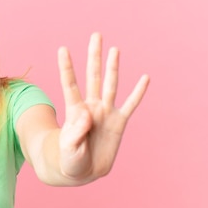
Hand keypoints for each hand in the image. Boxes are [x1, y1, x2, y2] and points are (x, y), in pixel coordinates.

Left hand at [57, 33, 149, 179]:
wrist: (80, 171)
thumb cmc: (68, 160)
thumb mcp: (68, 148)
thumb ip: (75, 131)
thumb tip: (87, 113)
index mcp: (74, 111)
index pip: (70, 84)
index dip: (67, 67)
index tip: (63, 49)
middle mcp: (90, 107)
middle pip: (92, 77)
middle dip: (94, 57)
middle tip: (96, 36)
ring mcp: (105, 113)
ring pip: (110, 85)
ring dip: (113, 67)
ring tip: (114, 49)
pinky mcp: (118, 123)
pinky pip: (130, 105)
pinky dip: (138, 92)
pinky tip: (144, 78)